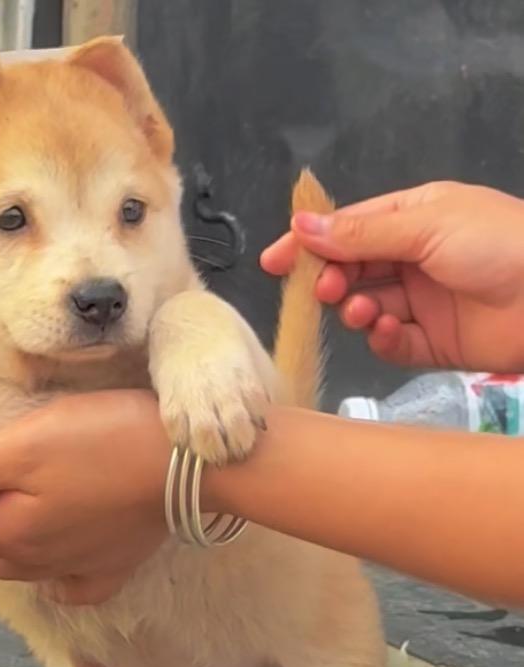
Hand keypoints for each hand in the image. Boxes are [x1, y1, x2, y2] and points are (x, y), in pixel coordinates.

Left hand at [0, 391, 170, 604]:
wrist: (186, 464)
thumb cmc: (100, 444)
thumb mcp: (23, 445)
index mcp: (8, 534)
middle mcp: (36, 563)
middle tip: (7, 470)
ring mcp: (79, 570)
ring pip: (29, 559)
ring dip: (23, 534)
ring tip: (39, 491)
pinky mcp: (115, 569)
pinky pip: (74, 580)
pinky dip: (63, 566)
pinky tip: (70, 540)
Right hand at [261, 181, 523, 371]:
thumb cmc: (497, 246)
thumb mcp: (425, 227)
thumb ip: (360, 234)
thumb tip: (301, 226)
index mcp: (413, 219)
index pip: (348, 229)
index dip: (309, 244)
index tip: (273, 263)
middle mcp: (413, 258)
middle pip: (352, 270)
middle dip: (331, 279)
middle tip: (324, 291)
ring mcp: (422, 301)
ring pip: (365, 307)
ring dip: (355, 309)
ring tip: (360, 312)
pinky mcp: (432, 341)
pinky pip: (390, 341)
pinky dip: (380, 338)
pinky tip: (384, 331)